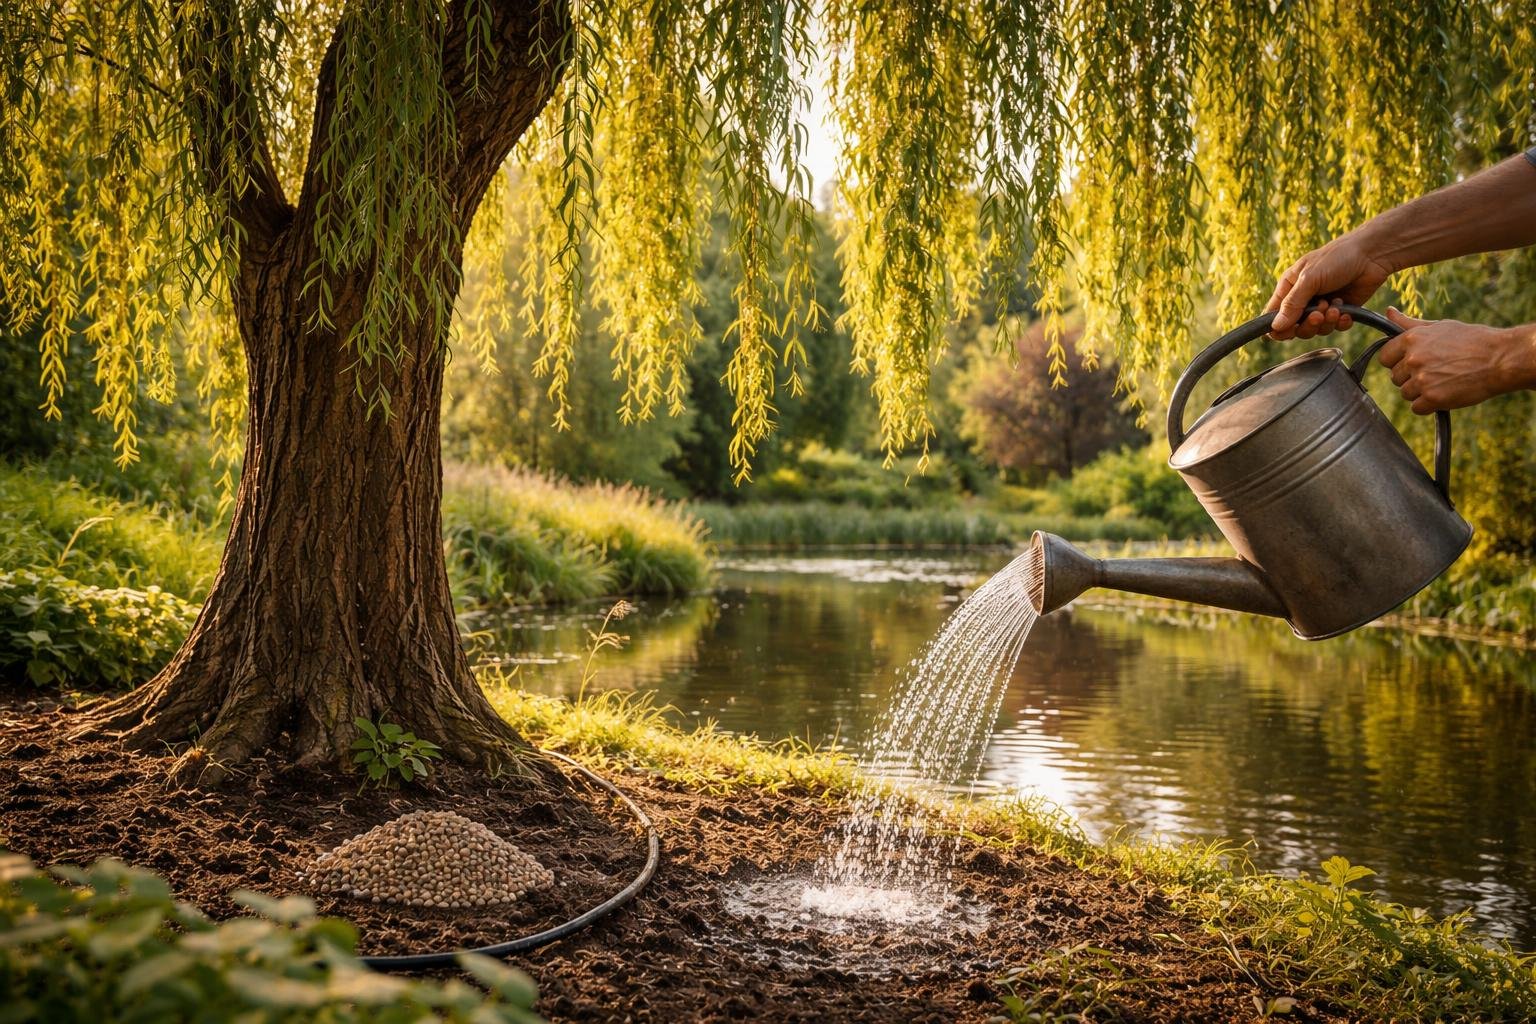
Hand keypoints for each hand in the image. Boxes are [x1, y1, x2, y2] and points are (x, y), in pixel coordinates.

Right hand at [1265, 232, 1394, 339]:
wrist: (1372, 254)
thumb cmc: (1337, 258)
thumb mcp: (1309, 279)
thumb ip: (1292, 304)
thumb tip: (1275, 327)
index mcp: (1289, 288)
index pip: (1273, 316)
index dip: (1278, 328)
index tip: (1290, 329)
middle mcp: (1303, 299)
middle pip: (1294, 328)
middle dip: (1307, 325)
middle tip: (1320, 313)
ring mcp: (1322, 306)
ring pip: (1315, 330)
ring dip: (1326, 322)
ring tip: (1336, 307)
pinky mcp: (1340, 311)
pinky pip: (1335, 328)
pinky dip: (1340, 323)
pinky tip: (1346, 311)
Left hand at [1377, 308, 1535, 413]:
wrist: (1501, 359)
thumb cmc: (1472, 340)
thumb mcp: (1440, 326)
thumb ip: (1410, 324)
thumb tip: (1388, 312)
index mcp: (1412, 339)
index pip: (1384, 357)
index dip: (1397, 362)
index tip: (1412, 363)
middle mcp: (1413, 359)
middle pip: (1395, 377)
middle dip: (1411, 377)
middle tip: (1435, 371)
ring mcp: (1422, 379)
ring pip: (1406, 393)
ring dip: (1420, 392)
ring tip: (1443, 381)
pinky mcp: (1433, 398)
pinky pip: (1417, 408)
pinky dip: (1429, 405)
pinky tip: (1445, 393)